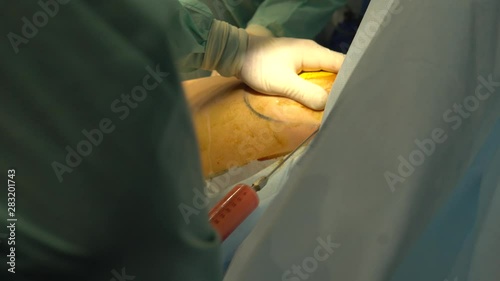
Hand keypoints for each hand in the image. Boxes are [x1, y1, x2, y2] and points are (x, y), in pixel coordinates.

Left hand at [204, 20, 343, 108]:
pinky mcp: (293, 65)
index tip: (355, 99)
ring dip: (327, 89)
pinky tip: (314, 102)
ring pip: (322, 74)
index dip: (351, 80)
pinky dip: (314, 89)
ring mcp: (302, 58)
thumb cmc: (259, 66)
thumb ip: (306, 93)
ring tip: (333, 108)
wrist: (235, 54)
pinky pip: (311, 77)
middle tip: (345, 108)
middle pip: (335, 70)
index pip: (343, 64)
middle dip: (340, 87)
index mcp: (313, 53)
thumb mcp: (283, 83)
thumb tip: (327, 105)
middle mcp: (311, 53)